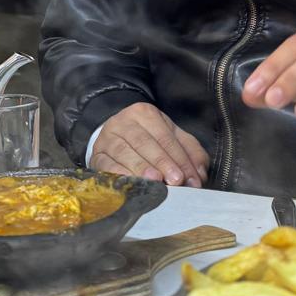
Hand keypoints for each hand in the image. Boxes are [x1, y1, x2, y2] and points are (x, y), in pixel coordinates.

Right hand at [91, 103, 208, 186]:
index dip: (180, 158)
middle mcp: (124, 122)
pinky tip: (131, 182)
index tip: (191, 178)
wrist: (114, 136)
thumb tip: (199, 174)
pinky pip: (106, 164)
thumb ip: (190, 153)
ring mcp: (107, 138)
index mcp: (145, 113)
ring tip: (155, 180)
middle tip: (176, 180)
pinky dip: (118, 173)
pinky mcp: (96, 154)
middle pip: (145, 143)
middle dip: (163, 163)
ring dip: (141, 167)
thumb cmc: (148, 139)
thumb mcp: (172, 138)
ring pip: (125, 151)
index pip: (166, 137)